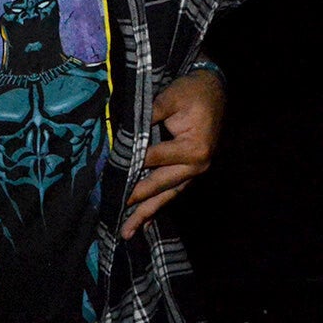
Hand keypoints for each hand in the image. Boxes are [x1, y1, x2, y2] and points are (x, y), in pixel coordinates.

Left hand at [120, 67, 226, 239]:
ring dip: (146, 214)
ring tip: (127, 232)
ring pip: (166, 195)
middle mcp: (196, 166)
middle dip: (137, 203)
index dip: (130, 163)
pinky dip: (156, 206)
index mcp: (194, 149)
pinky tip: (144, 222)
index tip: (108, 174)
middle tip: (117, 219)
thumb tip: (124, 133)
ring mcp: (194, 172)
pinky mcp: (189, 172)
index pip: (153, 159)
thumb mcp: (170, 97)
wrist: (214, 91)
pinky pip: (171, 192)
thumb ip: (148, 115)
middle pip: (160, 186)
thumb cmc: (192, 92)